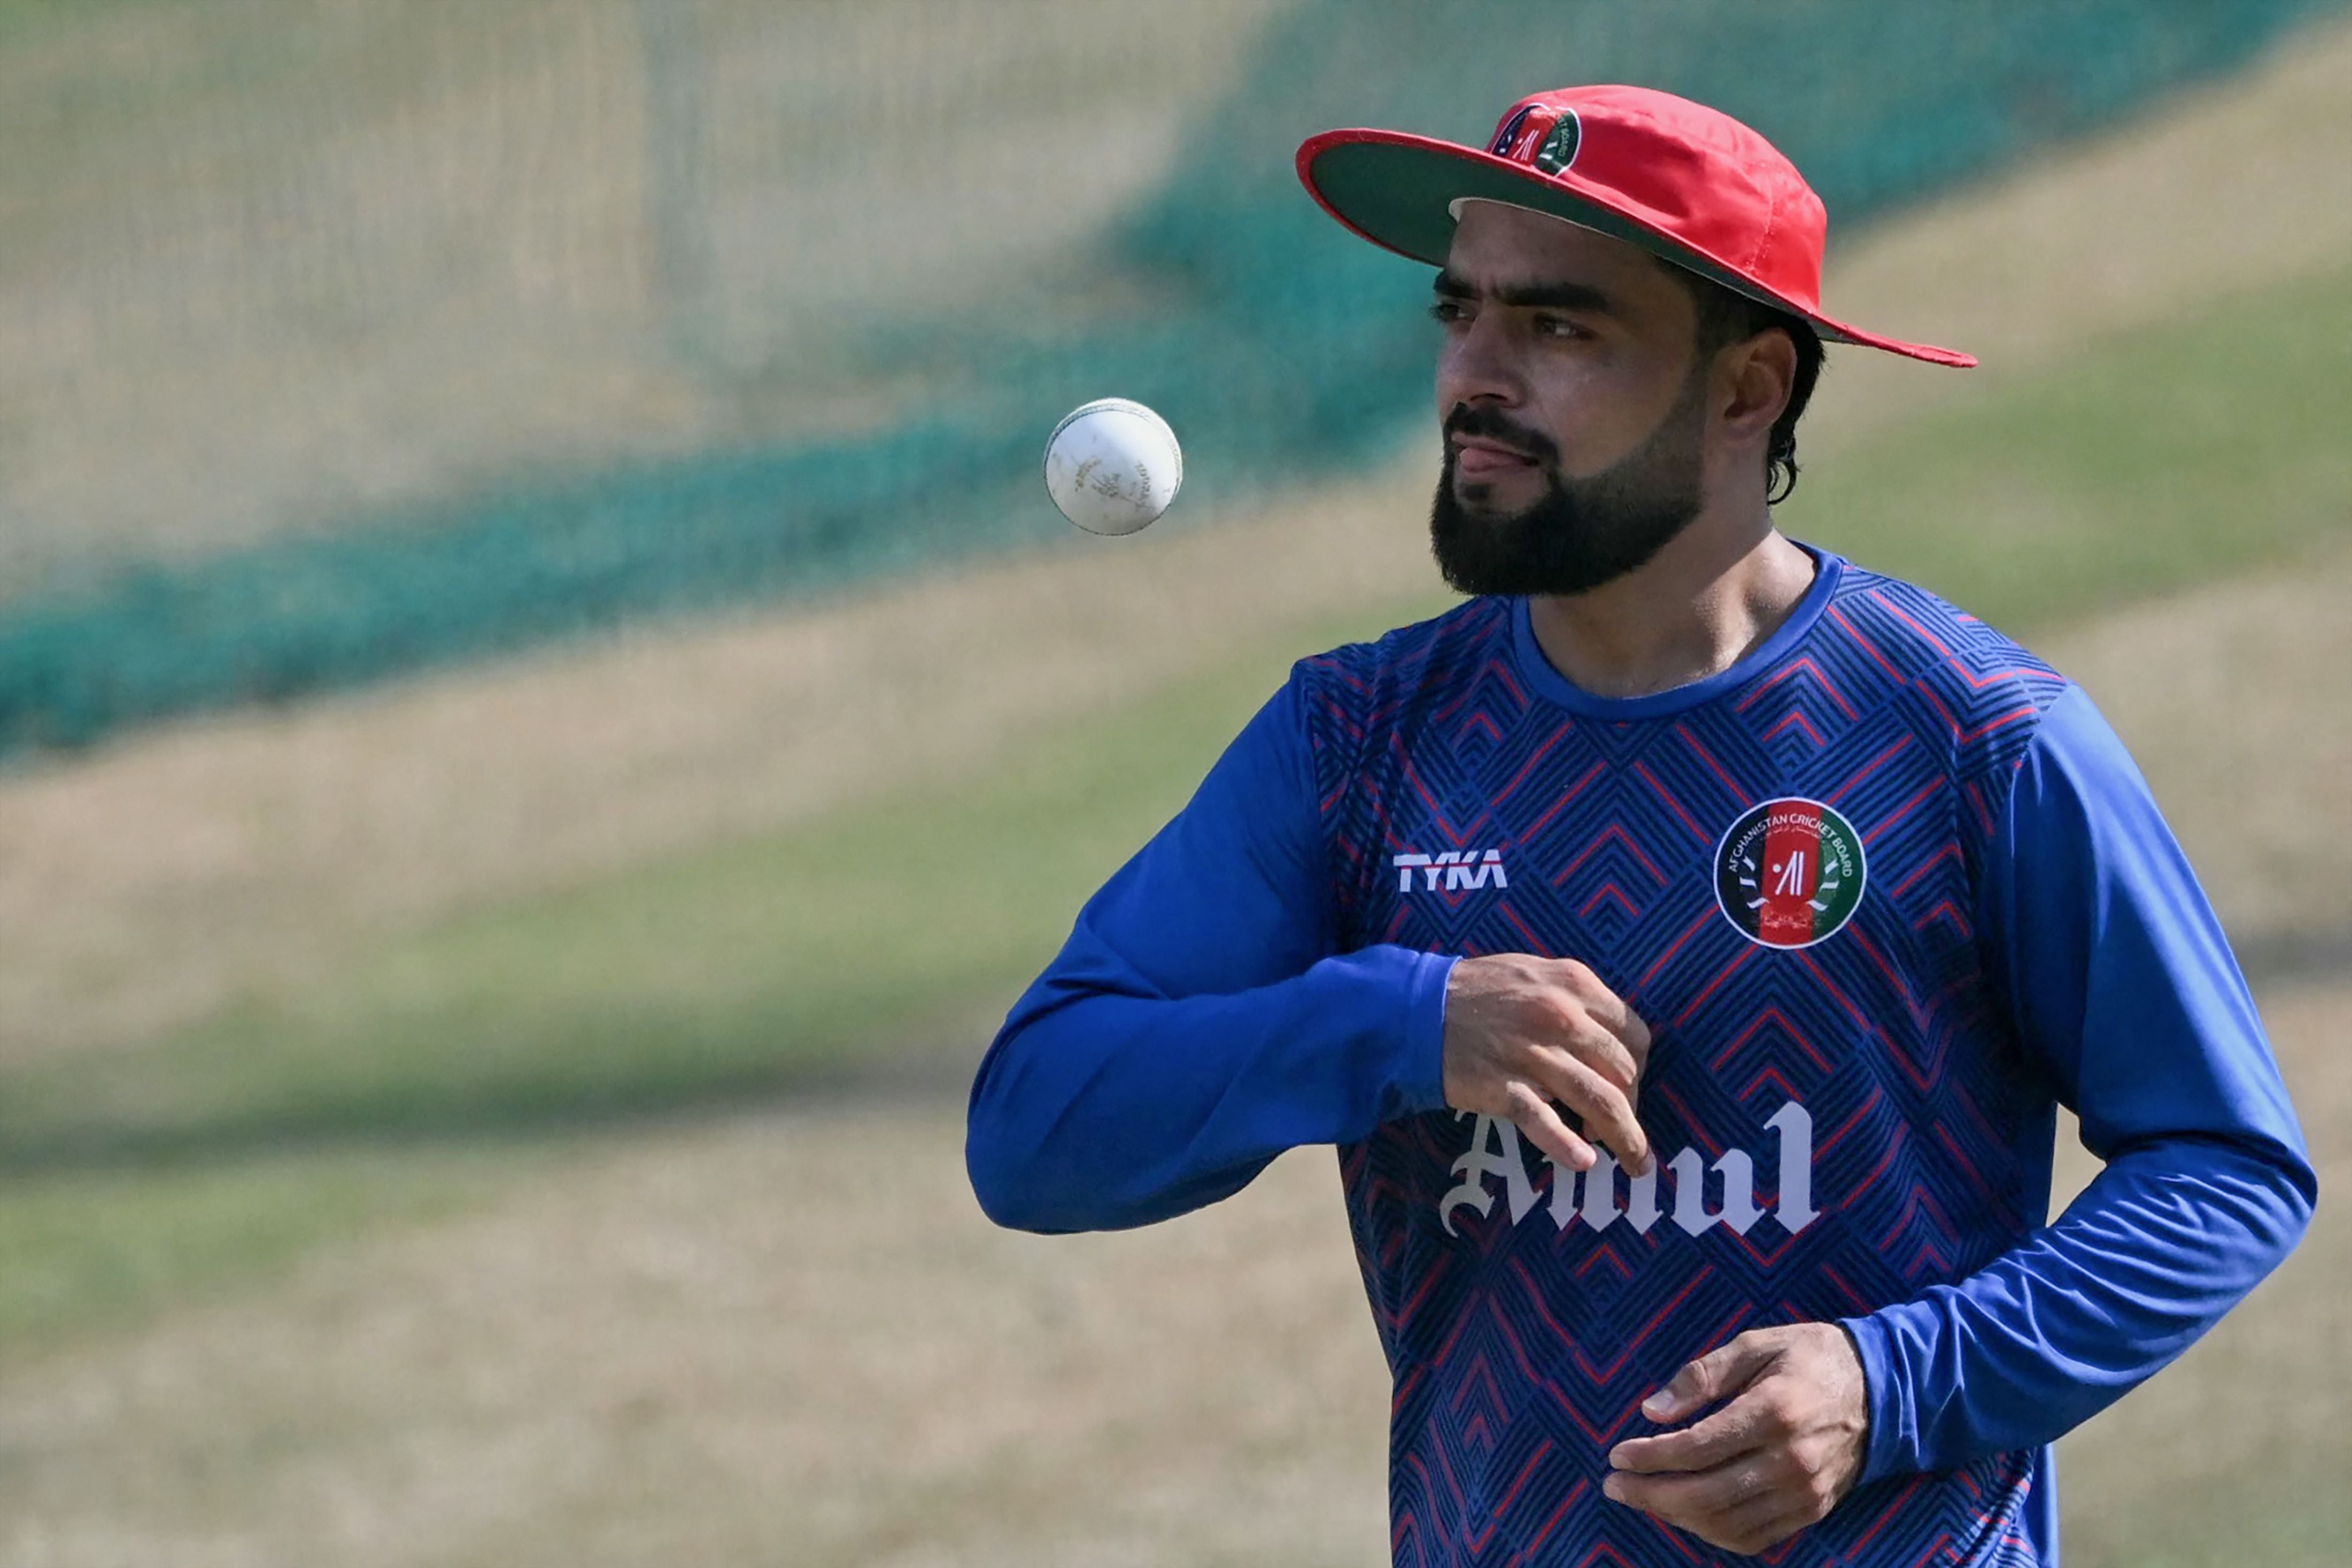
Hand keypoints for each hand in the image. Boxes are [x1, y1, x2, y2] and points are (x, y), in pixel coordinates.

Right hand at [1442, 954, 1652, 1174]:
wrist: (1414, 1008)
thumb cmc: (1476, 991)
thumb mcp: (1534, 973)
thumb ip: (1576, 998)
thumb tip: (1611, 1038)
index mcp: (1574, 985)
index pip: (1634, 1034)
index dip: (1639, 1068)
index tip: (1629, 1087)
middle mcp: (1562, 1018)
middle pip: (1623, 1073)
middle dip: (1632, 1107)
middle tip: (1622, 1128)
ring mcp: (1534, 1054)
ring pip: (1600, 1102)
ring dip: (1625, 1140)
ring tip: (1635, 1165)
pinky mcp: (1505, 1087)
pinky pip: (1546, 1122)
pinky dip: (1567, 1147)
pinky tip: (1582, 1163)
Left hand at [1603, 1324, 1869, 1555]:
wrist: (1883, 1390)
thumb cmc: (1809, 1357)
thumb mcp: (1754, 1344)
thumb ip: (1701, 1376)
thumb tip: (1652, 1411)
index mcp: (1774, 1411)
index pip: (1697, 1447)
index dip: (1650, 1456)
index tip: (1617, 1454)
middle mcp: (1791, 1460)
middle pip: (1706, 1494)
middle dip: (1650, 1494)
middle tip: (1613, 1484)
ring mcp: (1805, 1492)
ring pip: (1726, 1522)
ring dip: (1675, 1516)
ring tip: (1643, 1497)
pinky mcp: (1813, 1511)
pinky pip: (1754, 1537)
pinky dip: (1713, 1532)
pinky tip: (1685, 1514)